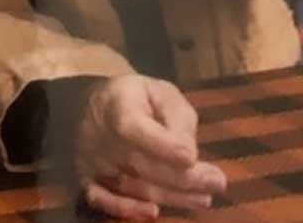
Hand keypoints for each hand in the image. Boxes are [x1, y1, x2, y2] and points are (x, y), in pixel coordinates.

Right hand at [75, 75, 226, 219]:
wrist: (96, 104)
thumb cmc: (138, 98)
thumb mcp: (162, 93)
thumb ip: (178, 118)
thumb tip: (188, 154)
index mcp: (116, 105)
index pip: (134, 128)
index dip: (163, 145)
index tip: (192, 157)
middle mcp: (98, 134)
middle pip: (139, 163)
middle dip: (182, 177)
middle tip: (217, 182)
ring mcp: (90, 158)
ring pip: (130, 184)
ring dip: (170, 196)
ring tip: (204, 198)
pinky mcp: (85, 176)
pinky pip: (100, 199)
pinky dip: (125, 209)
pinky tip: (153, 213)